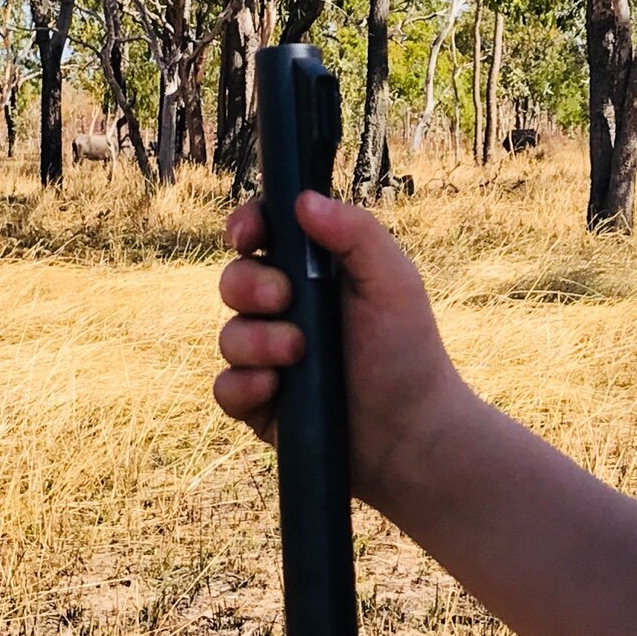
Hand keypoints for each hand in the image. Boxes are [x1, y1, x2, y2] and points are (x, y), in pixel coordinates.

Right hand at [214, 191, 469, 507]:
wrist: (411, 435)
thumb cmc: (408, 352)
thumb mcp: (393, 281)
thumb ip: (356, 232)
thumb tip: (302, 200)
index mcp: (315, 272)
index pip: (263, 235)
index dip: (246, 227)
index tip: (249, 235)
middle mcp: (285, 310)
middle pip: (234, 279)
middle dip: (250, 285)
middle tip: (284, 300)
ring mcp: (268, 357)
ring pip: (228, 334)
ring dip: (257, 341)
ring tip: (296, 354)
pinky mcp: (259, 402)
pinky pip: (224, 386)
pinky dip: (245, 385)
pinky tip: (275, 389)